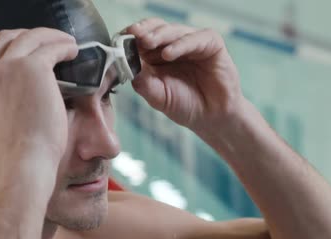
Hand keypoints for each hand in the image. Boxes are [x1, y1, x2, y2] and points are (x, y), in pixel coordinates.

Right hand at [0, 28, 77, 164]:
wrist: (24, 160)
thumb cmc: (20, 153)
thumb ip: (3, 103)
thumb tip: (25, 94)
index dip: (14, 48)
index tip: (32, 51)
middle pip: (8, 38)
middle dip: (31, 36)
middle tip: (51, 42)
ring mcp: (9, 67)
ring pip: (31, 37)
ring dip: (52, 37)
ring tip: (67, 44)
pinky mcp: (32, 68)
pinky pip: (51, 48)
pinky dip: (63, 46)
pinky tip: (73, 51)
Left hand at [125, 18, 243, 130]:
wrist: (212, 118)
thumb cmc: (185, 105)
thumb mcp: (157, 96)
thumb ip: (142, 81)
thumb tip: (125, 65)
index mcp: (156, 55)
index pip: (140, 38)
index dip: (129, 37)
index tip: (119, 40)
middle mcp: (173, 45)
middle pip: (155, 28)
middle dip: (142, 31)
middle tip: (132, 35)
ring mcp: (192, 43)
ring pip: (173, 30)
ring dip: (158, 35)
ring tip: (147, 42)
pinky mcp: (211, 44)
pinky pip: (195, 38)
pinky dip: (180, 44)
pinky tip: (168, 54)